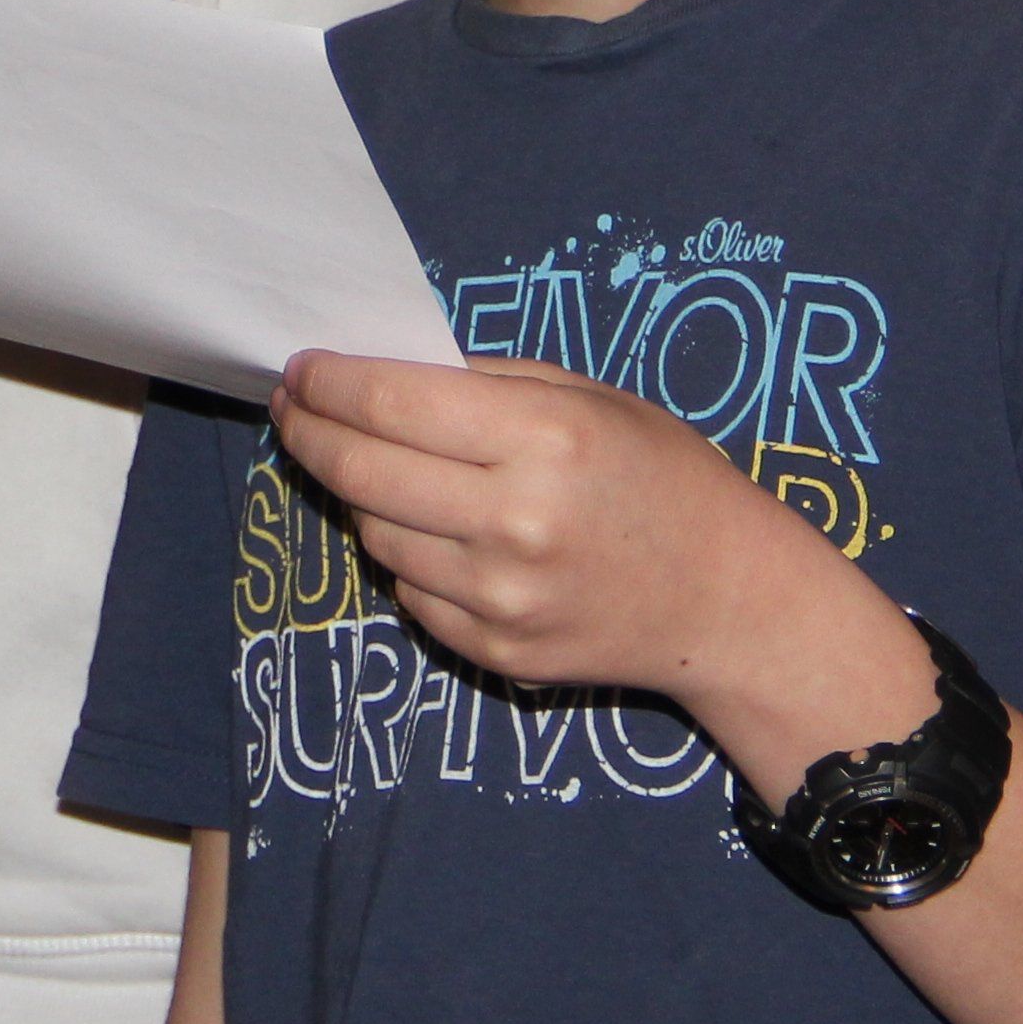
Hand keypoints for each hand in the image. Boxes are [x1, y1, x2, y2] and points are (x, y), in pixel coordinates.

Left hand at [269, 350, 912, 785]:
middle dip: (309, 432)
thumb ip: (484, 383)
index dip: (327, 383)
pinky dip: (404, 554)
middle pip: (361, 471)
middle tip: (294, 410)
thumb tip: (378, 373)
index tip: (299, 371)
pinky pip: (410, 592)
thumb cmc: (661, 476)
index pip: (389, 403)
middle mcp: (516, 520)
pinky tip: (429, 527)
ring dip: (356, 494)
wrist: (729, 599)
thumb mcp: (588, 396)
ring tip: (371, 464)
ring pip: (374, 533)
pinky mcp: (498, 652)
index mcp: (543, 438)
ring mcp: (503, 597)